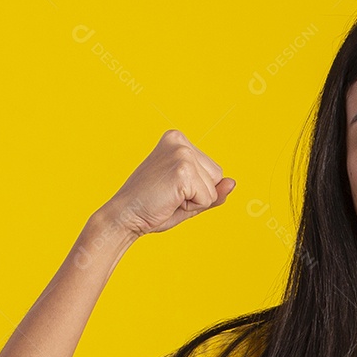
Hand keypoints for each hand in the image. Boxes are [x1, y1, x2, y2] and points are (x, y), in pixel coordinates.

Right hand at [100, 129, 235, 236]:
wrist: (124, 216)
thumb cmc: (151, 207)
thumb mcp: (187, 196)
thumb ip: (212, 190)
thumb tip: (233, 182)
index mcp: (177, 139)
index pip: (213, 170)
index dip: (196, 189)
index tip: (169, 188)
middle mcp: (180, 141)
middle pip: (217, 176)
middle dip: (198, 194)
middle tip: (168, 195)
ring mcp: (181, 154)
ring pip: (213, 189)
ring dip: (194, 201)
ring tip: (167, 197)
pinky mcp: (183, 170)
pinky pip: (207, 199)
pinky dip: (191, 207)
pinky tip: (169, 200)